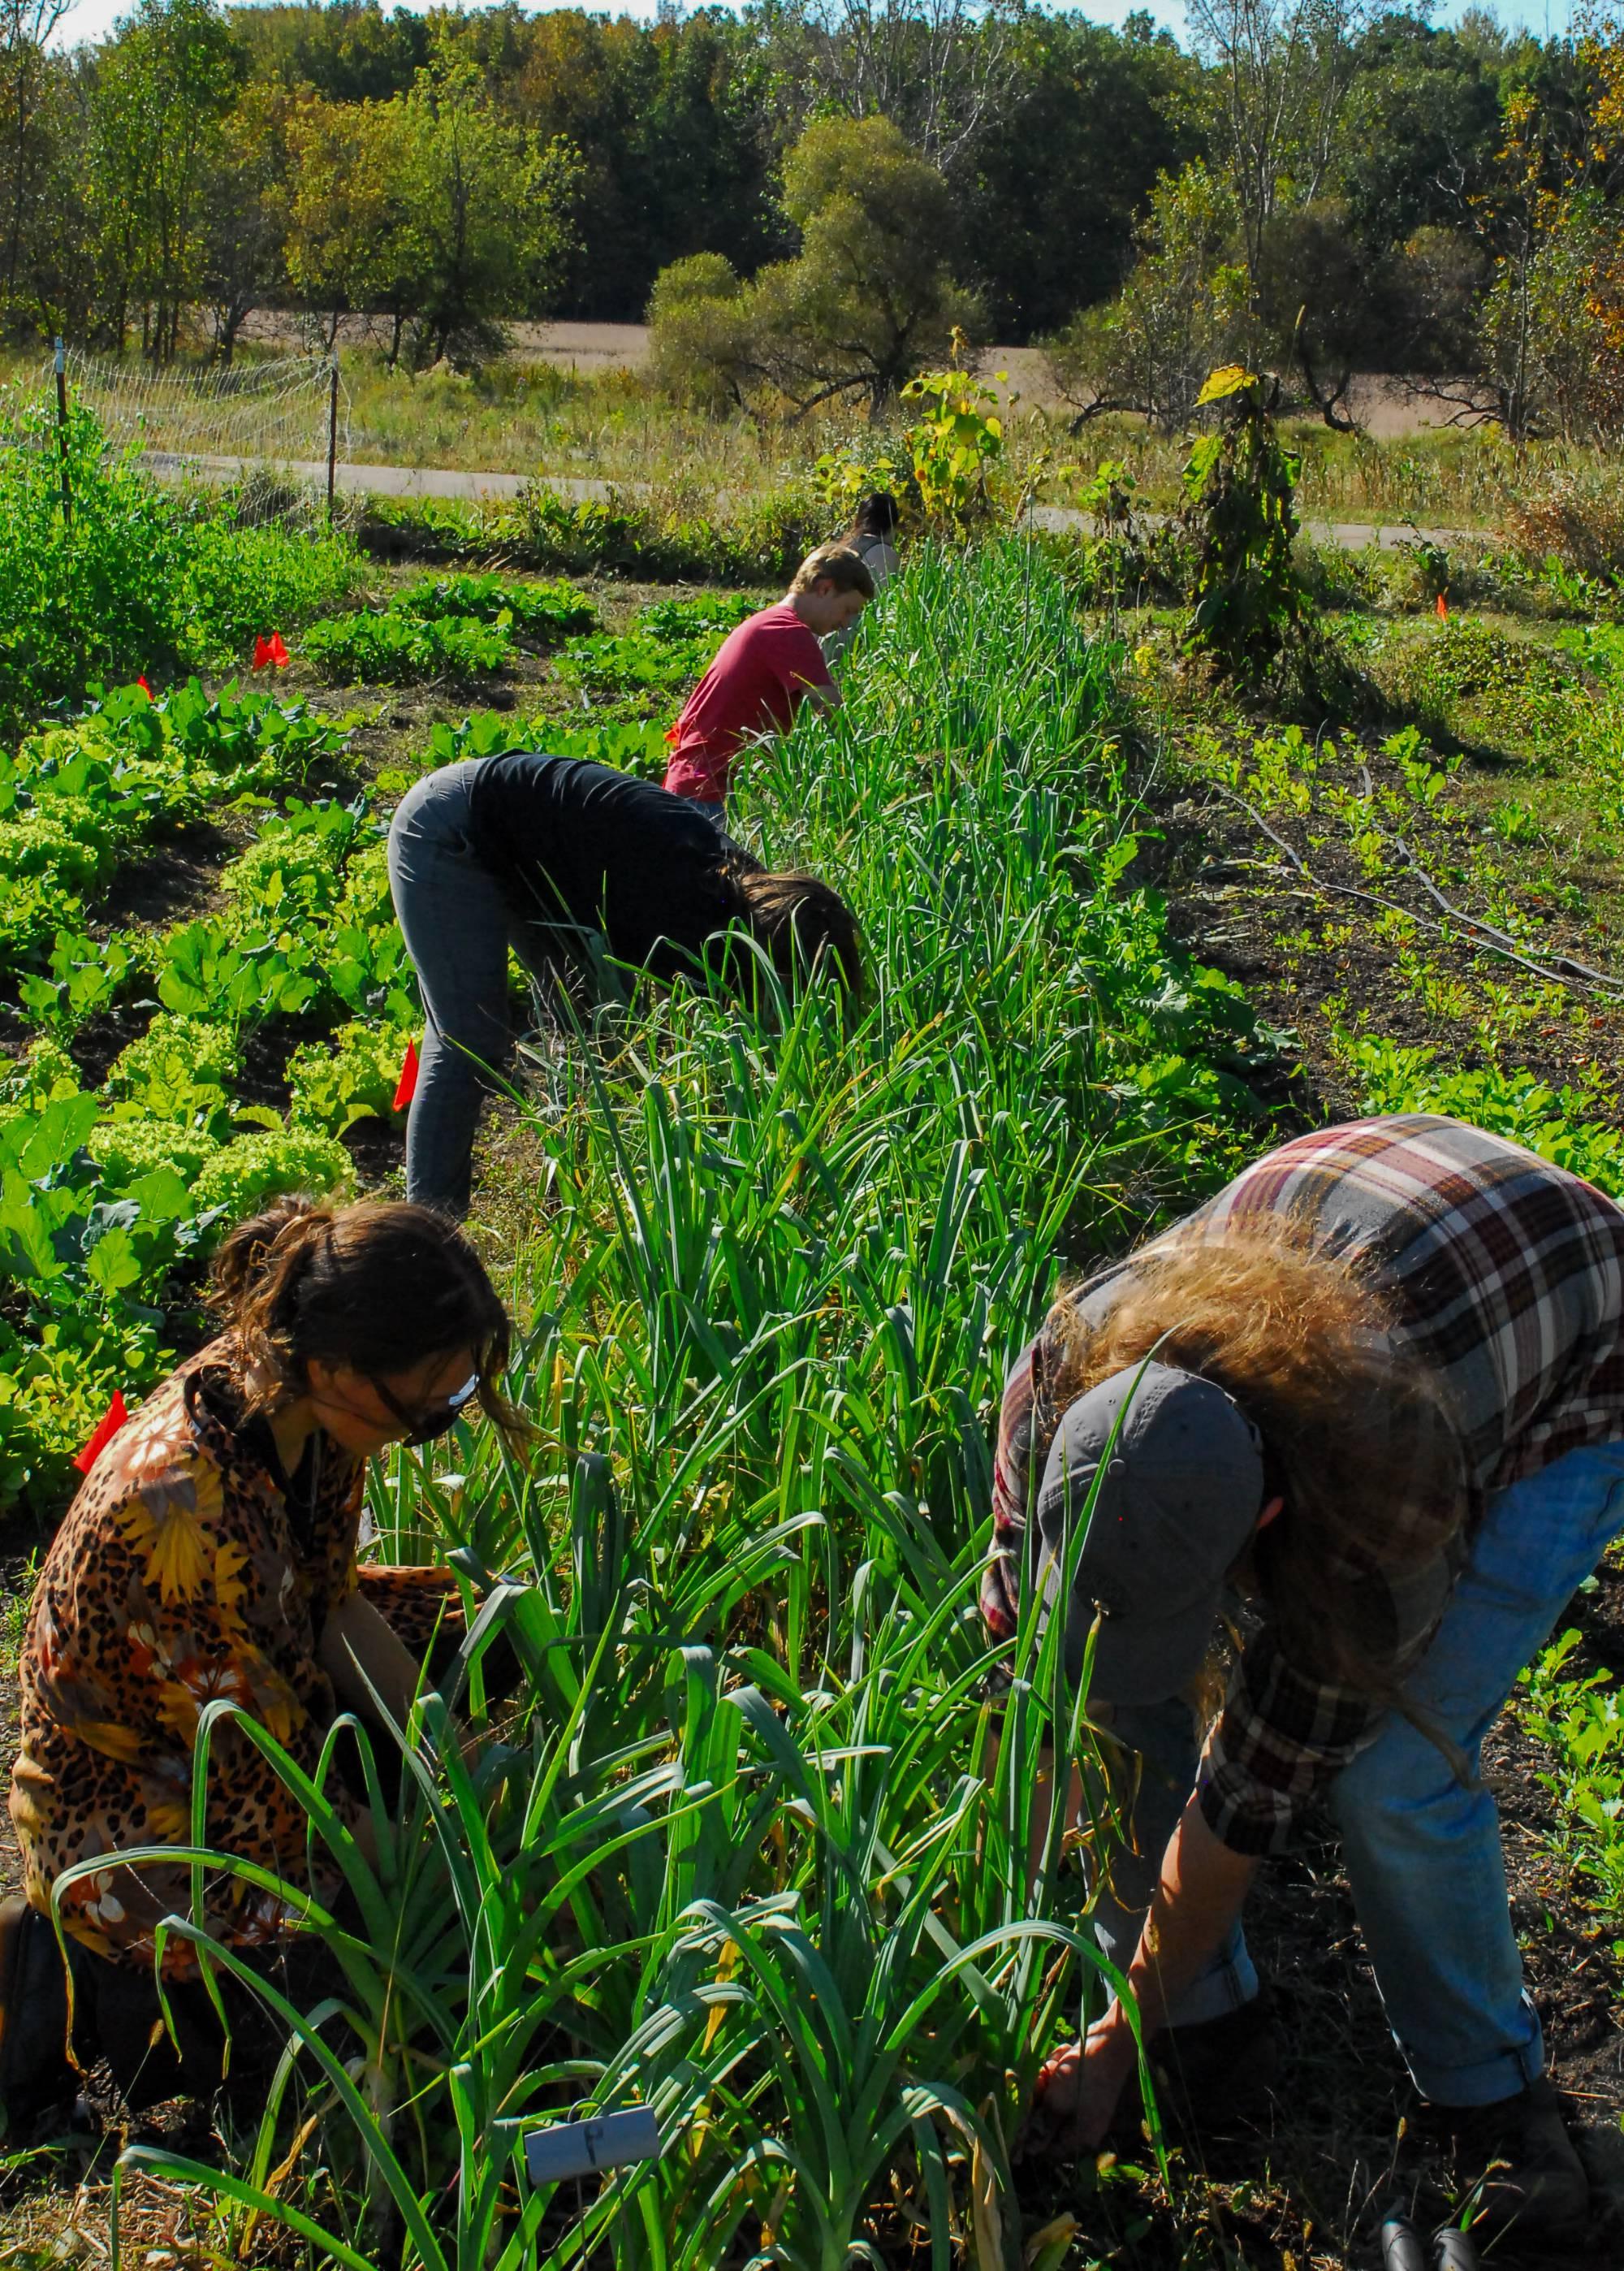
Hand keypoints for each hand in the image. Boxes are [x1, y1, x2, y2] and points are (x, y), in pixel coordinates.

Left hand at [1020, 2009, 1141, 2159]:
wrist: (1110, 2041)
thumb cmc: (1083, 2076)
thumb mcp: (1056, 2103)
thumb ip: (1040, 2126)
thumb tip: (1027, 2150)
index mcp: (1080, 2140)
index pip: (1047, 2150)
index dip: (1030, 2133)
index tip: (1023, 2110)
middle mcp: (1082, 2127)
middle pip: (1046, 2122)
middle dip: (1039, 2098)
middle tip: (1043, 2079)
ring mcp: (1082, 2106)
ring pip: (1049, 2099)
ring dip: (1047, 2080)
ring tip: (1057, 2065)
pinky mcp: (1080, 2086)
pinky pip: (1059, 2084)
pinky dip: (1056, 2069)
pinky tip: (1064, 2055)